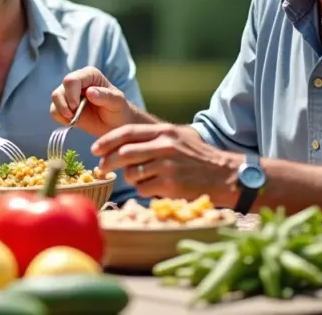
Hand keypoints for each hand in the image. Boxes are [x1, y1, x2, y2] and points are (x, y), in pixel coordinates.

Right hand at [50, 67, 137, 136]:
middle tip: (73, 116)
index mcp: (90, 75)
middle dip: (64, 104)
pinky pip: (54, 110)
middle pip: (60, 90)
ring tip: (74, 119)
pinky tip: (72, 122)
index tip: (75, 107)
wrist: (116, 124)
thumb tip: (89, 92)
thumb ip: (105, 96)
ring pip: (55, 99)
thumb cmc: (119, 110)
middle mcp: (77, 82)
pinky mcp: (65, 106)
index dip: (71, 94)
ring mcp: (69, 94)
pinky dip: (60, 118)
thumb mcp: (117, 102)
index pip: (72, 80)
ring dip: (61, 111)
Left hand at [91, 123, 241, 203]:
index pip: (126, 132)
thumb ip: (153, 137)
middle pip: (123, 154)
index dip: (106, 141)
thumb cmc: (199, 158)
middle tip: (101, 169)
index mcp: (164, 131)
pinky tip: (155, 187)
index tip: (94, 149)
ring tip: (141, 178)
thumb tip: (120, 144)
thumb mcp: (178, 137)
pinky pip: (142, 188)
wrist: (226, 175)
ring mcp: (167, 166)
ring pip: (131, 173)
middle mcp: (164, 146)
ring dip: (129, 178)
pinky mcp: (170, 185)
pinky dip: (143, 190)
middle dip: (108, 162)